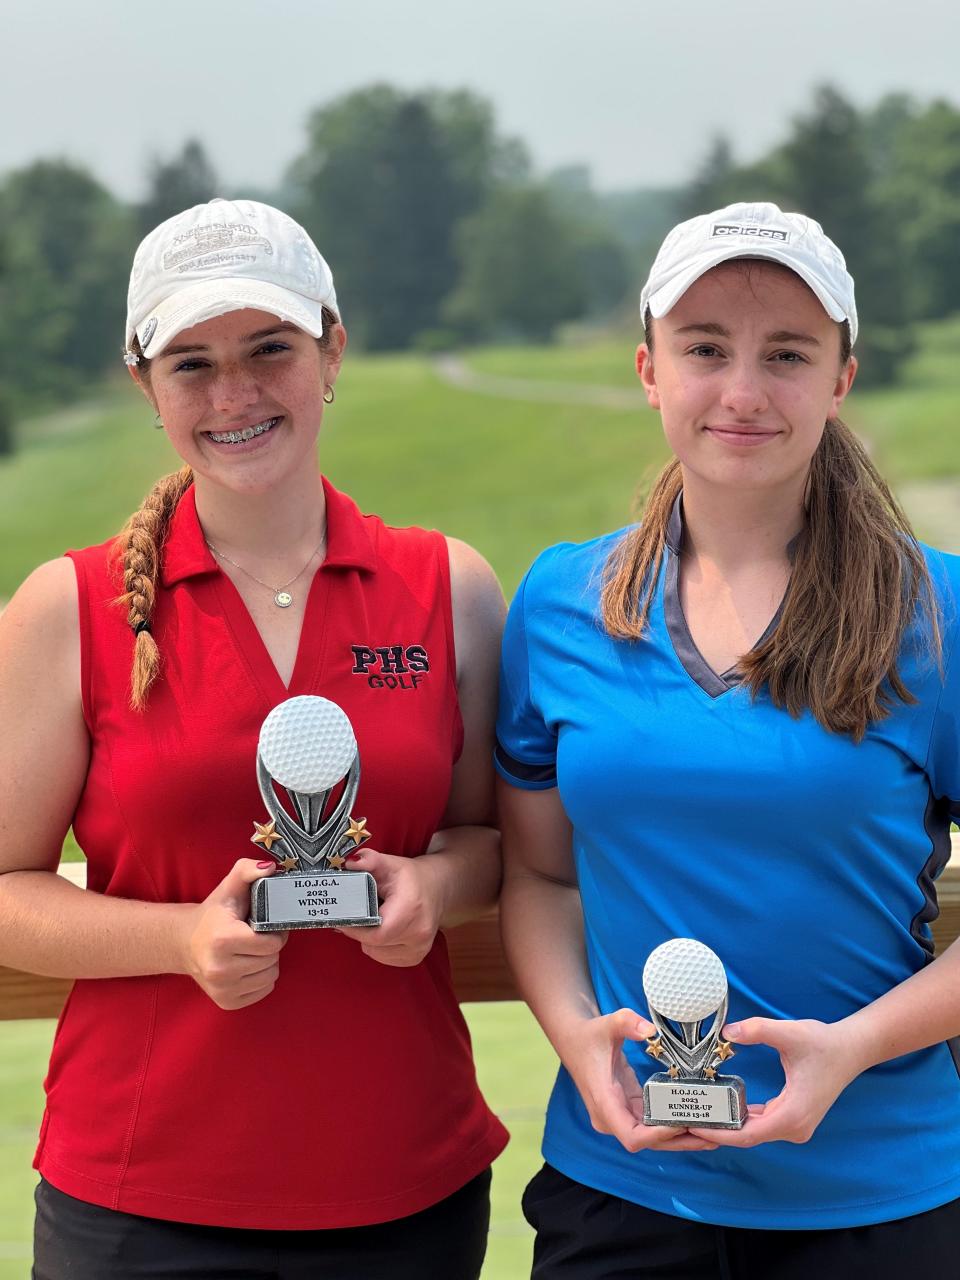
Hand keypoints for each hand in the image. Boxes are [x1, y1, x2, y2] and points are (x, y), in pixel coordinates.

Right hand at [180, 859, 287, 1009]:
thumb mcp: (229, 887)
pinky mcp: (226, 1002)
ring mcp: (222, 988)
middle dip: (270, 948)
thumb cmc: (214, 914)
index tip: (265, 927)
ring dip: (267, 963)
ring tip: (252, 951)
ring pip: (270, 977)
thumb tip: (271, 868)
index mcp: (224, 939)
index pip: (272, 944)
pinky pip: (263, 992)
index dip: (275, 933)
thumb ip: (249, 870)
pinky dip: (261, 979)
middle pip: (272, 961)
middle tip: (258, 938)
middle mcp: (220, 968)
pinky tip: (248, 966)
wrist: (186, 942)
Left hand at [335, 848, 441, 966]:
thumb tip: (349, 863)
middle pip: (374, 944)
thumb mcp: (389, 863)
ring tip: (372, 920)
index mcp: (411, 910)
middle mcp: (418, 933)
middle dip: (359, 931)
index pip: (376, 933)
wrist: (437, 888)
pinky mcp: (416, 957)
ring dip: (368, 940)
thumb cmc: (411, 877)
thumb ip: (368, 860)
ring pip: (377, 953)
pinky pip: (385, 958)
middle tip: (354, 916)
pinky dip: (378, 947)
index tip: (343, 919)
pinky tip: (381, 930)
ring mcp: (419, 948)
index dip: (356, 929)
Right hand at [559, 1008, 718, 1154]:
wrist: (574, 1039)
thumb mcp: (608, 1024)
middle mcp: (610, 1117)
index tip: (682, 1124)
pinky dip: (672, 1125)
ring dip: (680, 1138)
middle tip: (712, 1133)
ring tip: (713, 1131)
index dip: (658, 1136)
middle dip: (679, 1140)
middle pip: (648, 1142)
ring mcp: (618, 1116)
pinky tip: (695, 1120)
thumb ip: (627, 1022)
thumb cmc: (590, 1035)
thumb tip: (651, 1030)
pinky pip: (651, 1125)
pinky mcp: (626, 1110)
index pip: (632, 1136)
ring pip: (652, 1137)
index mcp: (604, 1101)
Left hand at [688, 1017, 864, 1147]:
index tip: (693, 1127)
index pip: (747, 1134)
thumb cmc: (823, 1043)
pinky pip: (761, 1124)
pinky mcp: (792, 1118)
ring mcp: (794, 1126)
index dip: (719, 1133)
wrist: (851, 1049)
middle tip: (684, 1125)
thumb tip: (727, 1032)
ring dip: (726, 1126)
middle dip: (716, 1131)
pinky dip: (740, 1119)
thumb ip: (757, 1030)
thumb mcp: (789, 1033)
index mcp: (792, 1115)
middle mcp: (794, 1128)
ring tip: (694, 1117)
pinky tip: (719, 1109)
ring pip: (753, 1132)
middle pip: (747, 1137)